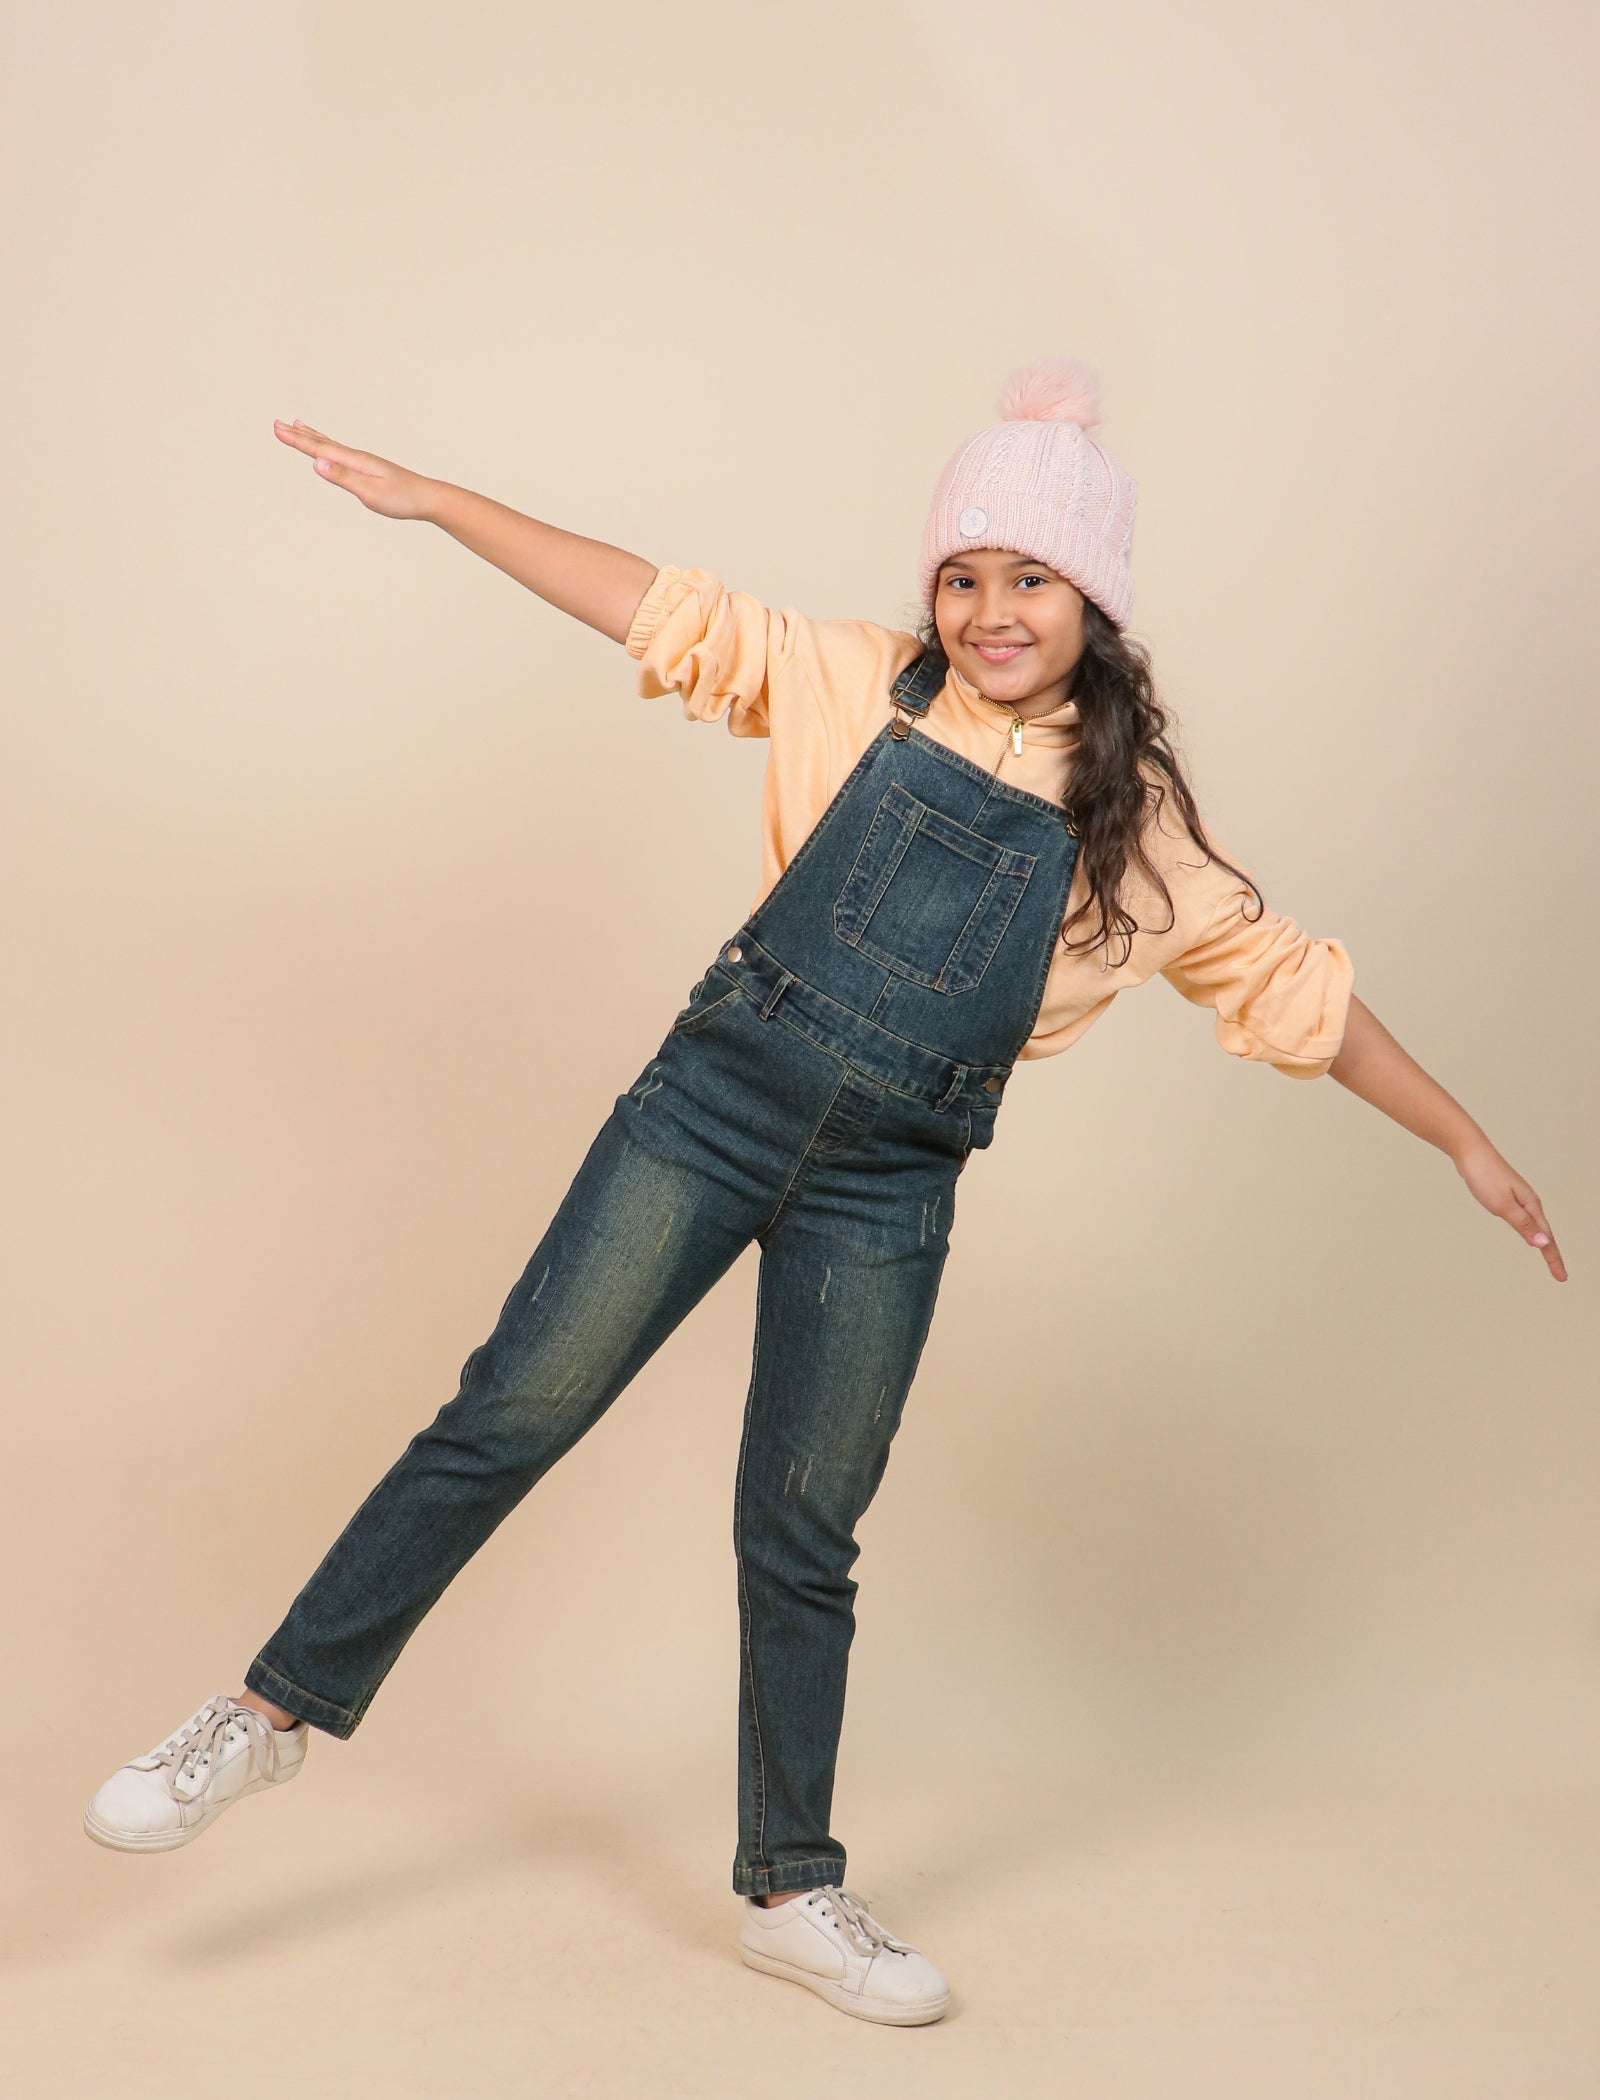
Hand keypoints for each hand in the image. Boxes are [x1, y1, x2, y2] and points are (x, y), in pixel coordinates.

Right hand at [271, 419, 436, 520]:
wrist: (429, 499)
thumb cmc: (402, 499)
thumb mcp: (370, 492)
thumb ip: (343, 477)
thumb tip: (317, 463)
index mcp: (355, 461)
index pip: (319, 449)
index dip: (296, 440)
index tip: (277, 428)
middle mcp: (357, 457)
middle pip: (322, 443)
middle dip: (298, 435)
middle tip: (277, 423)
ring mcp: (364, 462)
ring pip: (331, 445)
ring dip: (312, 436)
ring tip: (297, 425)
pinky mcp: (369, 469)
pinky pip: (342, 453)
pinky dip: (329, 446)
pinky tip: (329, 451)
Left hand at [1452, 1132, 1566, 1280]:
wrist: (1470, 1152)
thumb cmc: (1485, 1176)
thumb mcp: (1503, 1205)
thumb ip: (1523, 1225)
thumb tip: (1544, 1243)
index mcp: (1531, 1206)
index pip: (1546, 1239)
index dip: (1554, 1260)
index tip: (1562, 1278)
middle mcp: (1529, 1202)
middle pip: (1545, 1233)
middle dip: (1552, 1255)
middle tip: (1560, 1275)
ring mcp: (1519, 1197)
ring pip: (1536, 1225)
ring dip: (1544, 1242)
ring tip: (1549, 1256)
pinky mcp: (1508, 1194)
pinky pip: (1524, 1217)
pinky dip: (1531, 1230)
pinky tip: (1528, 1231)